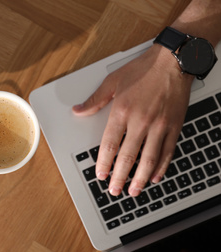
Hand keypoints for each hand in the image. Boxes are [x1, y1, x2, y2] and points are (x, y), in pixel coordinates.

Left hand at [73, 45, 193, 196]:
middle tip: (114, 190)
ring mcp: (159, 125)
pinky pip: (167, 151)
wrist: (173, 61)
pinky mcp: (174, 126)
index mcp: (122, 111)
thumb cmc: (142, 70)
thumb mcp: (112, 82)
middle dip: (120, 177)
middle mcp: (141, 121)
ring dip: (140, 178)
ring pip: (149, 159)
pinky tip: (155, 176)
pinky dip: (161, 166)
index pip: (109, 145)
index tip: (101, 175)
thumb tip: (78, 111)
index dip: (104, 163)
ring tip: (134, 191)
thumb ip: (94, 100)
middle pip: (128, 157)